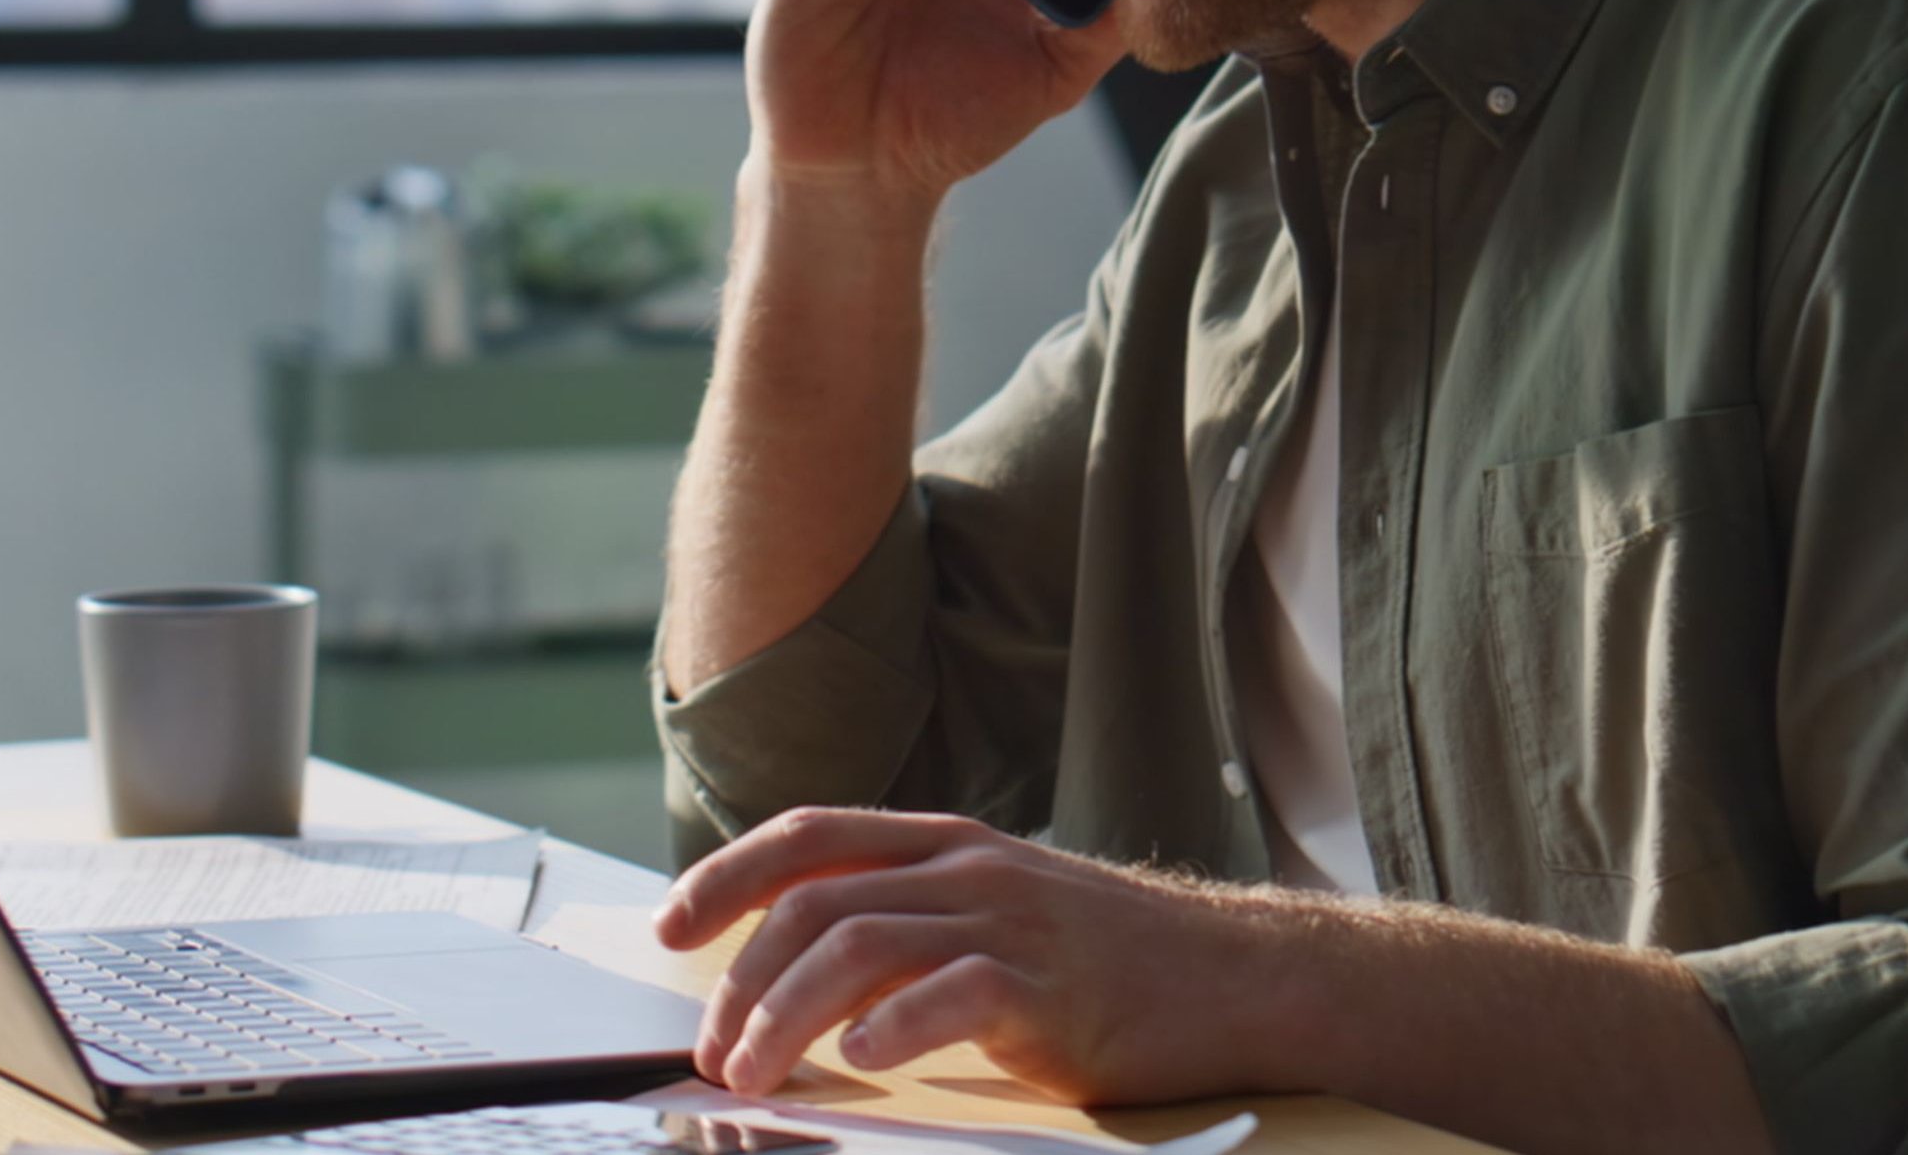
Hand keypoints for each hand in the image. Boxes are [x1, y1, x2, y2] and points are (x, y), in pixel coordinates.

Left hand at [651, 808, 1302, 1107]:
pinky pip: (953, 993)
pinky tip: (860, 1058)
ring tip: (755, 1071)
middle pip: (816, 900)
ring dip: (787, 1013)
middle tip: (714, 1048)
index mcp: (947, 847)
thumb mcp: (1001, 914)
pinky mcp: (1050, 987)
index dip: (725, 874)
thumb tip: (805, 969)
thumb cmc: (1112, 962)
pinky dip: (894, 1025)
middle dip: (741, 978)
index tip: (669, 928)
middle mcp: (969, 870)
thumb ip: (916, 920)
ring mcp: (1010, 921)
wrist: (1238, 977)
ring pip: (861, 942)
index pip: (810, 836)